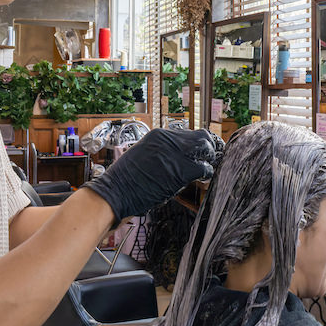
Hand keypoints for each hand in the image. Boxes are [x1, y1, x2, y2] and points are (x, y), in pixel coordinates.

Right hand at [83, 128, 221, 221]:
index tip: (199, 153)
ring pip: (206, 148)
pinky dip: (207, 172)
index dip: (195, 145)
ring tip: (207, 166)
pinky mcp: (180, 170)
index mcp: (158, 135)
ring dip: (209, 158)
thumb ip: (160, 152)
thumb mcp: (142, 155)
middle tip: (209, 158)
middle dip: (207, 148)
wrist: (116, 192)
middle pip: (200, 136)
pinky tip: (203, 178)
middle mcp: (168, 140)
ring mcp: (175, 154)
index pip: (186, 134)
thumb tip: (176, 157)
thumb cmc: (126, 180)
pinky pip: (204, 167)